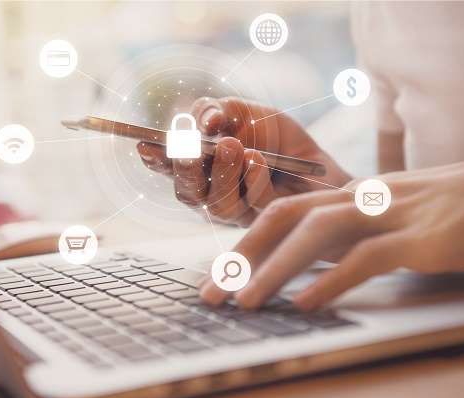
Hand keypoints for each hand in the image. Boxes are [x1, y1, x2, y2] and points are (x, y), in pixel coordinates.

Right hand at [137, 97, 350, 225]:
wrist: (319, 164)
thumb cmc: (278, 139)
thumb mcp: (246, 113)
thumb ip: (218, 112)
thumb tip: (201, 122)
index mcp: (201, 168)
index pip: (170, 166)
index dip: (155, 158)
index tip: (144, 145)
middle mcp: (212, 194)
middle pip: (187, 192)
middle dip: (185, 170)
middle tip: (191, 150)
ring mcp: (238, 211)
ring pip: (217, 203)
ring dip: (222, 172)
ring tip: (233, 146)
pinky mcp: (265, 219)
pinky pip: (253, 204)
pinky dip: (252, 179)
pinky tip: (257, 160)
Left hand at [200, 149, 463, 309]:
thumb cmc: (453, 209)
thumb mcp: (392, 216)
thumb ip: (352, 235)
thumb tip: (310, 266)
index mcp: (351, 195)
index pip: (282, 212)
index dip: (244, 243)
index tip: (218, 277)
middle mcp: (362, 198)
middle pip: (284, 217)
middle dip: (241, 256)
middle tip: (211, 296)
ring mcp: (392, 214)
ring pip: (318, 233)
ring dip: (276, 269)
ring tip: (247, 303)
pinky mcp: (423, 236)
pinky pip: (369, 256)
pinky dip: (335, 279)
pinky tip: (309, 303)